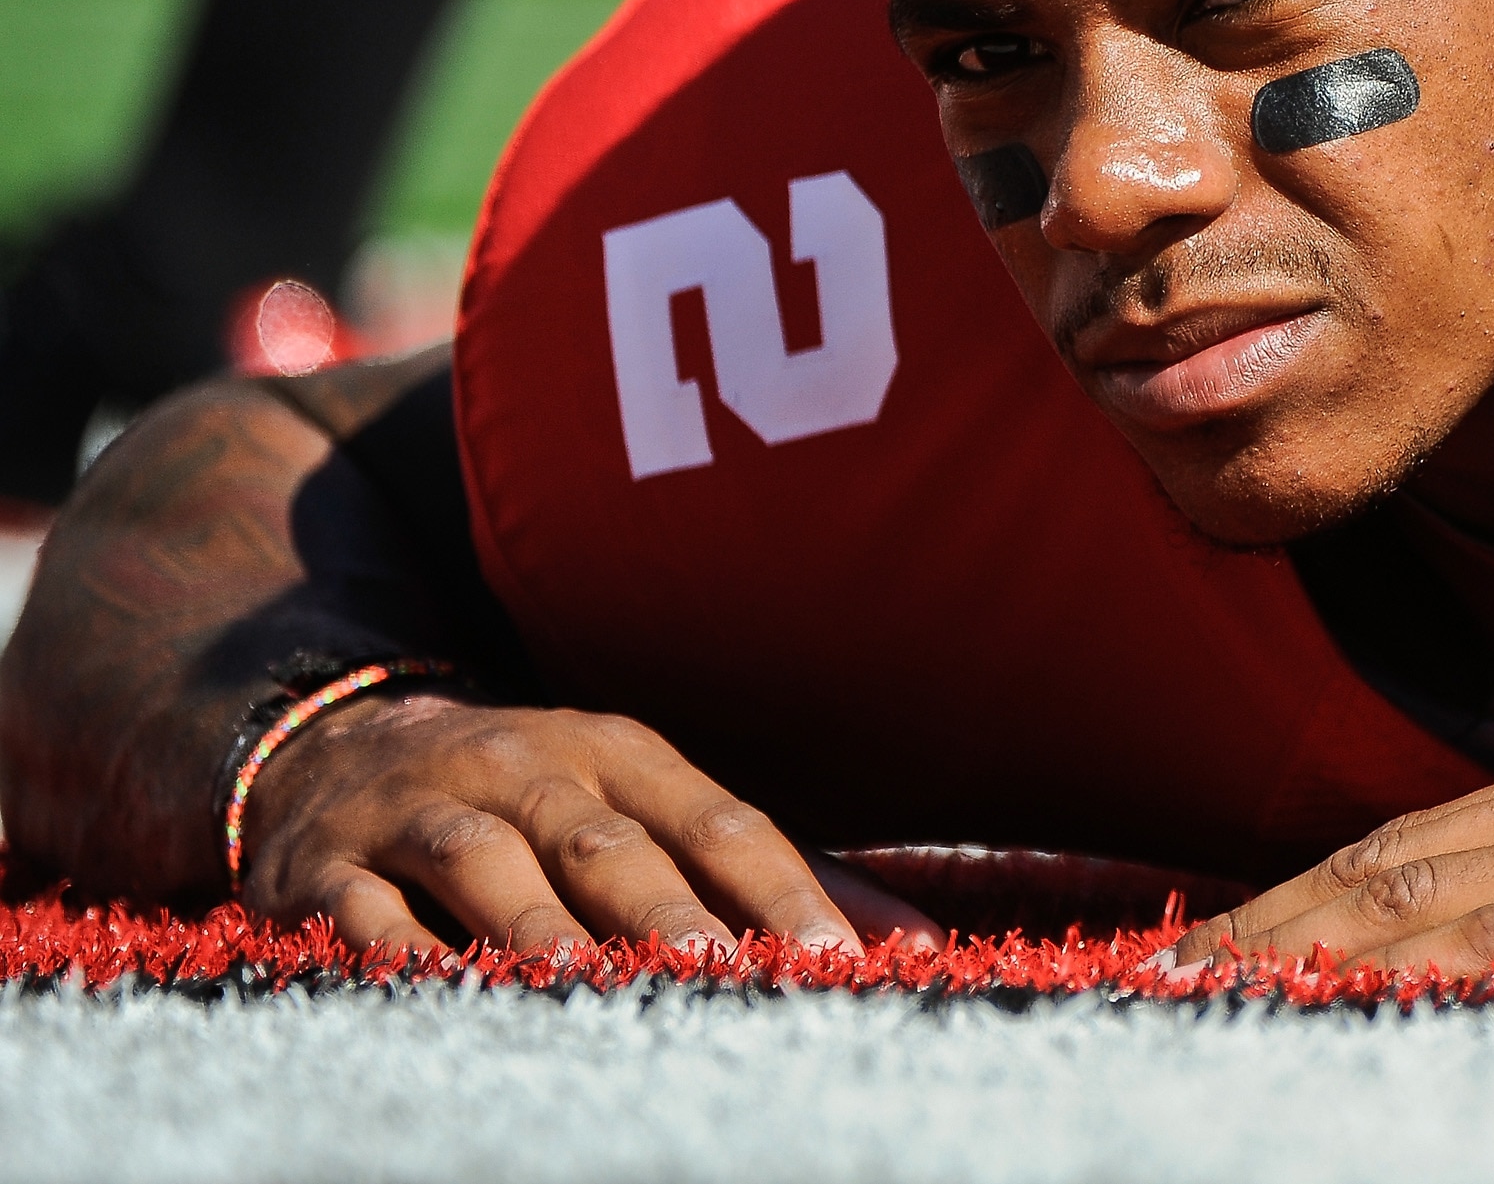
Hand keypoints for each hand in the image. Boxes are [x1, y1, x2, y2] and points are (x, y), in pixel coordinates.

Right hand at [240, 693, 865, 958]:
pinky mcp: (325, 867)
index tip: (837, 960)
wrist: (333, 748)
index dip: (779, 890)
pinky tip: (445, 999)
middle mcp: (525, 768)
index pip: (720, 822)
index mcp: (618, 755)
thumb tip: (915, 941)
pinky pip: (365, 913)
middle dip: (667, 909)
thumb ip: (771, 877)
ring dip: (540, 928)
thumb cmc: (537, 801)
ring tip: (591, 989)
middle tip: (724, 969)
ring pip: (486, 866)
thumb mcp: (646, 808)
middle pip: (608, 843)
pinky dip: (403, 955)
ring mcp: (420, 811)